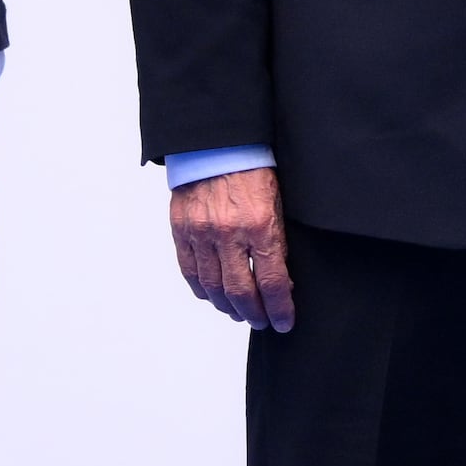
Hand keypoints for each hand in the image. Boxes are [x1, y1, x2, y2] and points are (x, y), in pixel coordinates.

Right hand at [171, 168, 295, 331]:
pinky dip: (202, 290)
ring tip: (240, 313)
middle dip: (254, 314)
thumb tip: (282, 281)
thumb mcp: (278, 204)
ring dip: (228, 307)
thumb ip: (278, 242)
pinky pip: (190, 271)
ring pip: (212, 288)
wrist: (217, 143)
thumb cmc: (253, 169)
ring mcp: (201, 233)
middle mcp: (228, 233)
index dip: (279, 309)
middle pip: (240, 293)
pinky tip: (213, 296)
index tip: (284, 322)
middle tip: (262, 322)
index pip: (272, 282)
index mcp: (259, 225)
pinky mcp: (181, 229)